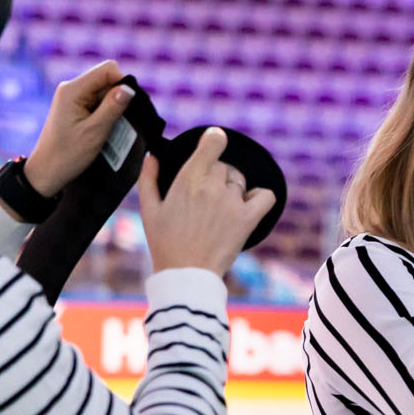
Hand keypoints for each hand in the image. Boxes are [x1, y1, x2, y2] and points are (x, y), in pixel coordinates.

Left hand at [23, 61, 135, 196]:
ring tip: (109, 128)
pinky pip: (98, 101)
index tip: (127, 107)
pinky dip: (106, 112)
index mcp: (73, 89)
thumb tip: (130, 88)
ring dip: (113, 107)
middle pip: (106, 79)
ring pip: (104, 91)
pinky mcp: (75, 106)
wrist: (47, 171)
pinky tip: (104, 128)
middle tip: (117, 121)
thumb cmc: (68, 154)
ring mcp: (73, 97)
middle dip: (118, 97)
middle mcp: (71, 88)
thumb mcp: (95, 131)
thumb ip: (113, 107)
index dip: (123, 83)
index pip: (107, 70)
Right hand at [139, 127, 277, 274]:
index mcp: (189, 178)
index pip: (214, 142)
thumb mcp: (148, 210)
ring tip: (219, 211)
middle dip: (215, 177)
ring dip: (232, 190)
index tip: (213, 143)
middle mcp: (213, 186)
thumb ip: (148, 179)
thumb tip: (152, 156)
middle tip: (204, 200)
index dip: (215, 139)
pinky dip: (260, 197)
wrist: (185, 275)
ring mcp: (232, 202)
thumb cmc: (164, 244)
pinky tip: (249, 206)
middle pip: (224, 166)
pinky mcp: (248, 219)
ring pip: (239, 181)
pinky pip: (265, 196)